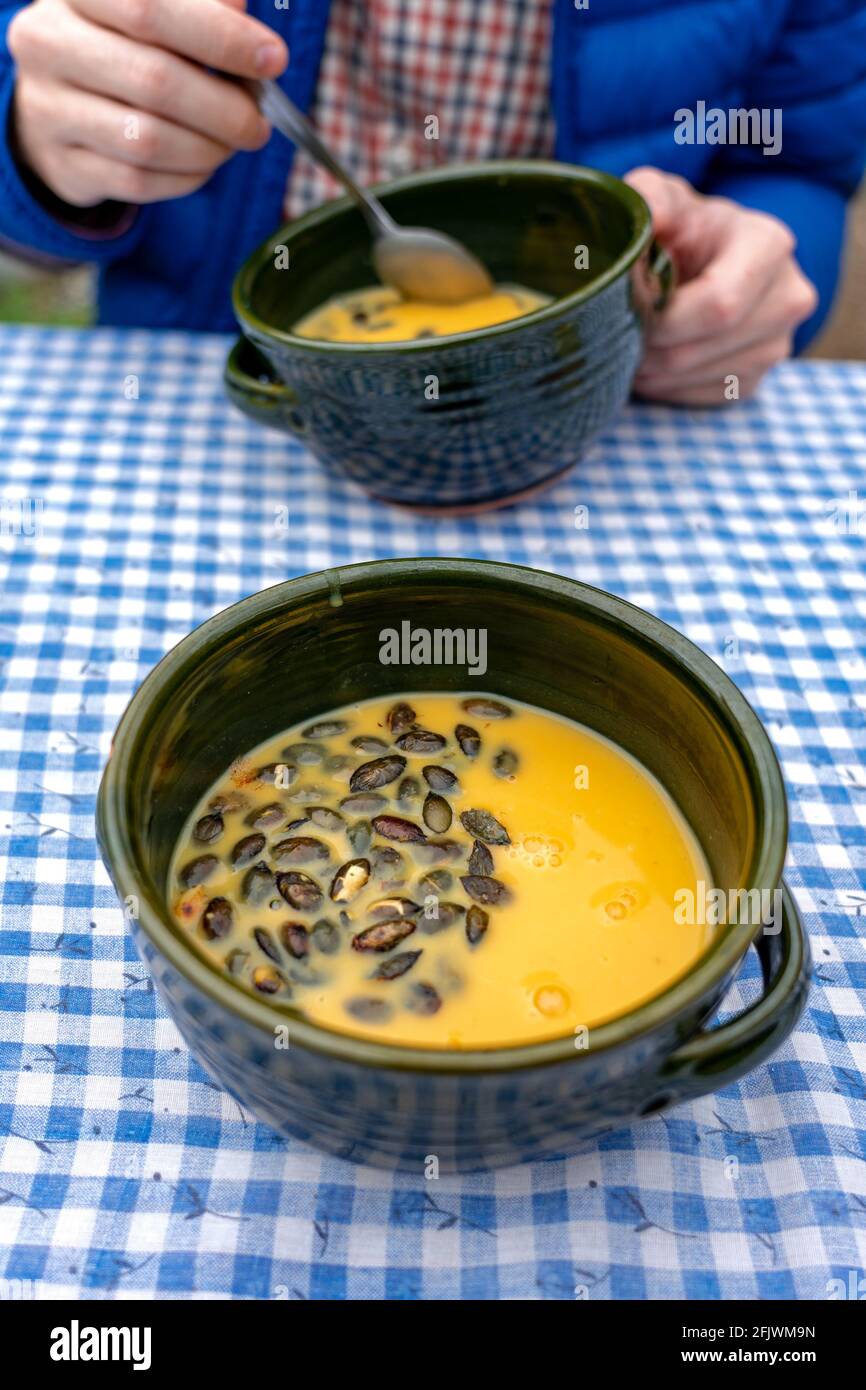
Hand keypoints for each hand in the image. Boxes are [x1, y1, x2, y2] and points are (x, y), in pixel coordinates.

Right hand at [8, 0, 287, 207]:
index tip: (272, 60)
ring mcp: (49, 109)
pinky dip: (186, 177)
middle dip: (225, 108)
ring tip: (233, 142)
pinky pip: (140, 182)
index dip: (220, 36)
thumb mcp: (151, 8)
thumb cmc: (118, 45)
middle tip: (257, 122)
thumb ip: (198, 3)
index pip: (149, 6)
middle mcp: (48, 44)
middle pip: (155, 81)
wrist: (53, 102)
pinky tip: (204, 164)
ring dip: (209, 148)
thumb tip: (242, 14)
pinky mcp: (64, 165)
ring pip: (149, 140)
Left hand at [624, 166, 818, 404]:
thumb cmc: (680, 226)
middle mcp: (788, 299)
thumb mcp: (662, 197)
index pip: (718, 307)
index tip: (626, 307)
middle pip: (698, 350)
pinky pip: (695, 397)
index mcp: (769, 246)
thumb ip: (651, 199)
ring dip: (648, 369)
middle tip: (616, 330)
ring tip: (630, 340)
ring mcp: (776, 346)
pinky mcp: (754, 380)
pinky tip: (652, 357)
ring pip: (691, 378)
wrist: (704, 256)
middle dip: (646, 347)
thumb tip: (650, 217)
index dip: (661, 318)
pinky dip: (662, 384)